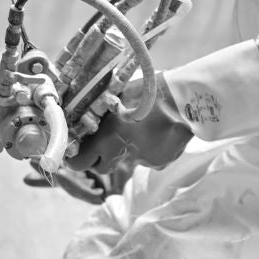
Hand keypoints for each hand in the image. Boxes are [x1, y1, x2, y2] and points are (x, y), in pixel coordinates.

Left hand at [68, 78, 191, 174]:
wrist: (183, 101)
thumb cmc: (147, 91)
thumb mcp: (116, 95)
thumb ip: (100, 108)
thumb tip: (86, 111)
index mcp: (106, 138)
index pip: (79, 163)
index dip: (76, 159)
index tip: (75, 152)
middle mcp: (121, 154)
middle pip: (101, 167)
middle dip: (99, 157)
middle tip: (103, 141)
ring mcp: (143, 161)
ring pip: (127, 161)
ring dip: (126, 149)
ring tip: (137, 128)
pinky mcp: (161, 162)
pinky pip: (149, 158)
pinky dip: (149, 147)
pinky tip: (157, 130)